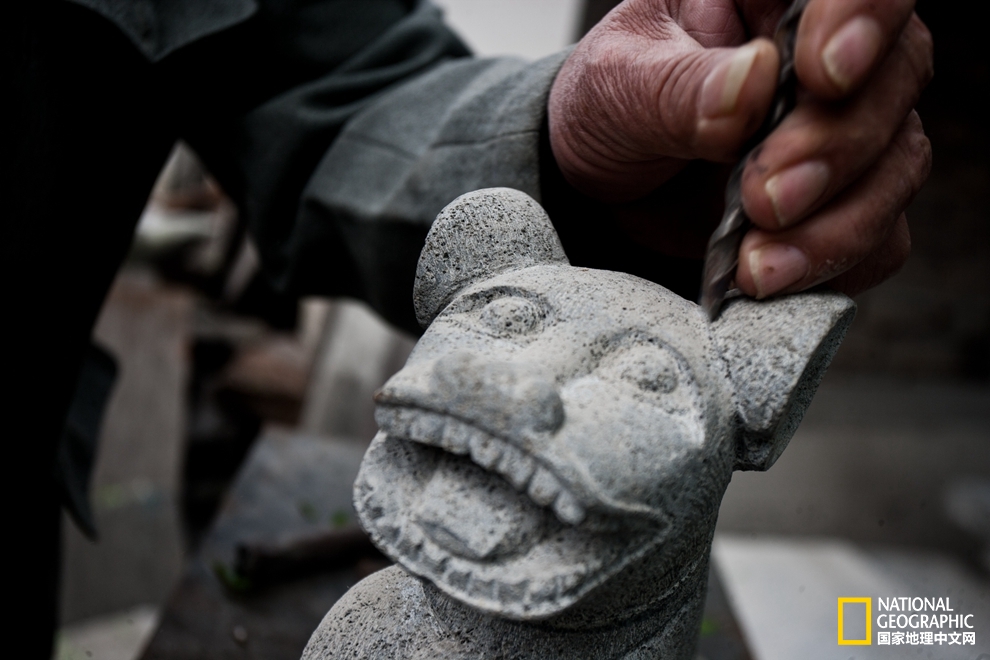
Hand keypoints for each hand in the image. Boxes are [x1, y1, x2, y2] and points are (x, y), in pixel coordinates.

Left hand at [548, 0, 932, 297]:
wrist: (604, 185)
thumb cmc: (612, 108)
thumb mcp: (616, 84)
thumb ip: (677, 87)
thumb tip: (753, 81)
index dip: (865, 17)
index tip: (823, 74)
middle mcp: (825, 56)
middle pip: (895, 79)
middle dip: (835, 147)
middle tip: (764, 195)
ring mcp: (846, 132)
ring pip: (898, 165)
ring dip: (837, 222)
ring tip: (758, 263)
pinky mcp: (844, 204)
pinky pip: (880, 236)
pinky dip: (833, 262)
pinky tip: (772, 276)